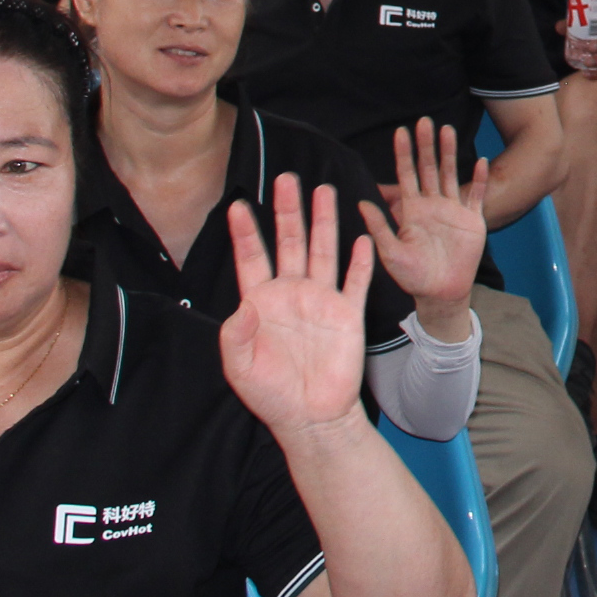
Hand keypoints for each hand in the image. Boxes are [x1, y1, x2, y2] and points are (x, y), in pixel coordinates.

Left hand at [221, 176, 377, 438]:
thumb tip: (240, 307)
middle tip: (287, 178)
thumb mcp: (240, 368)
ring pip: (323, 251)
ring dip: (324, 222)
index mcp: (261, 303)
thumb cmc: (271, 394)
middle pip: (289, 242)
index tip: (239, 204)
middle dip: (288, 211)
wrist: (312, 418)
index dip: (245, 232)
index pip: (251, 258)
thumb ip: (235, 337)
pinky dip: (359, 261)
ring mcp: (321, 301)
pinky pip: (355, 282)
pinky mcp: (347, 314)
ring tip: (323, 190)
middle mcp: (292, 293)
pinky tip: (361, 237)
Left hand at [358, 121, 491, 323]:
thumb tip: (360, 202)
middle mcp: (431, 204)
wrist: (441, 292)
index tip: (400, 131)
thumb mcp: (390, 252)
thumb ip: (379, 227)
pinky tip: (482, 161)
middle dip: (426, 145)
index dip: (403, 154)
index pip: (406, 175)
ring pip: (451, 174)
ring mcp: (453, 210)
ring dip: (449, 153)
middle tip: (424, 120)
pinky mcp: (472, 220)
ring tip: (448, 130)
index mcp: (412, 210)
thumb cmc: (413, 275)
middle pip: (428, 168)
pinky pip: (477, 195)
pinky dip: (480, 179)